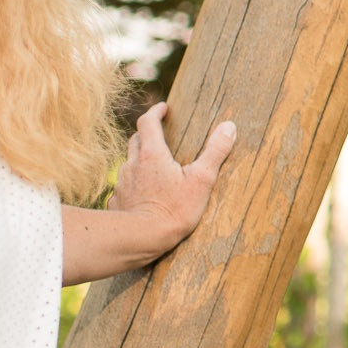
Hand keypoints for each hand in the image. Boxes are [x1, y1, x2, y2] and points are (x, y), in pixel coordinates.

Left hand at [107, 102, 237, 254]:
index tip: (163, 108)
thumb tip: (229, 126)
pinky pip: (125, 185)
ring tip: (156, 168)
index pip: (148, 122)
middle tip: (160, 135)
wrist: (140, 239)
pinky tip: (144, 194)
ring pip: (129, 163)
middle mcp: (133, 164)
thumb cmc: (174, 209)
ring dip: (140, 160)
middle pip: (135, 140)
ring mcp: (122, 183)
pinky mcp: (117, 201)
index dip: (155, 112)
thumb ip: (215, 152)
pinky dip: (134, 183)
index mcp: (152, 154)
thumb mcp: (202, 180)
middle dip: (147, 134)